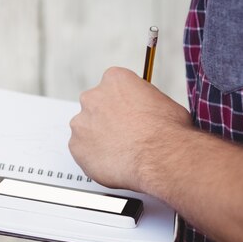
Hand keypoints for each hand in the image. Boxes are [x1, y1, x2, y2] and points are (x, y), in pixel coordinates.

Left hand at [69, 67, 191, 191]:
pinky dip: (94, 158)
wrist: (159, 156)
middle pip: (95, 107)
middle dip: (107, 120)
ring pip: (86, 130)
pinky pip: (82, 152)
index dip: (122, 103)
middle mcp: (93, 97)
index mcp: (115, 80)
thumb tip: (148, 110)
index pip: (112, 87)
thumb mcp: (164, 102)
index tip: (128, 114)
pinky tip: (112, 162)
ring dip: (98, 139)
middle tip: (123, 134)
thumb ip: (145, 101)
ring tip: (120, 151)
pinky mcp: (76, 146)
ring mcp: (81, 123)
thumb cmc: (166, 130)